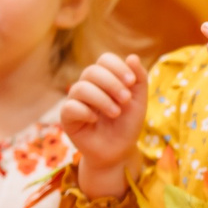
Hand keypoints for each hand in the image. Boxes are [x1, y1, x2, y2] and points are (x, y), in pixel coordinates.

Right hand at [60, 54, 147, 196]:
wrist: (119, 151)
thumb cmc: (127, 124)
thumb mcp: (139, 101)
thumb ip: (139, 79)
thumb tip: (132, 57)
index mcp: (104, 78)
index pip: (105, 59)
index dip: (118, 67)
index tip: (131, 82)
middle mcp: (87, 86)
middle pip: (92, 71)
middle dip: (112, 83)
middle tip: (126, 100)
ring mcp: (76, 101)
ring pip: (81, 88)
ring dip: (102, 99)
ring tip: (116, 113)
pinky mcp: (67, 118)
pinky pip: (70, 107)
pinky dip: (85, 111)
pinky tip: (95, 120)